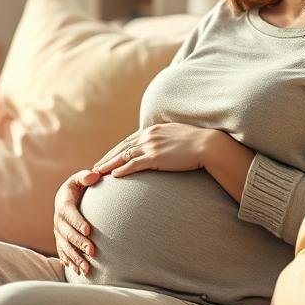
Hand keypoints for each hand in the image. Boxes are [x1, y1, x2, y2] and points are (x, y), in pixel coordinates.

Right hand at [53, 169, 101, 275]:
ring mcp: (58, 232)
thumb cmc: (77, 187)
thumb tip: (94, 174)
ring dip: (75, 258)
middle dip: (79, 243)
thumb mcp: (79, 179)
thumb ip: (86, 176)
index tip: (89, 230)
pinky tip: (79, 272)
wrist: (66, 199)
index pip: (69, 213)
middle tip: (92, 251)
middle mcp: (58, 219)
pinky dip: (70, 263)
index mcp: (63, 203)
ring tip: (87, 268)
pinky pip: (63, 253)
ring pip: (64, 247)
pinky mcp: (60, 241)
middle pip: (66, 233)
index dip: (77, 222)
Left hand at [92, 123, 213, 177]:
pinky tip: (114, 175)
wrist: (209, 145)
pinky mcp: (155, 157)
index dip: (116, 150)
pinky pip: (134, 164)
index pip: (129, 140)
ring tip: (98, 172)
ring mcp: (151, 145)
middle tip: (96, 166)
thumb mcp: (178, 136)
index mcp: (153, 129)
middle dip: (107, 157)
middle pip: (122, 147)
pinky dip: (122, 169)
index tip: (107, 157)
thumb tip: (164, 148)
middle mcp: (149, 135)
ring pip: (124, 156)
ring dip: (109, 164)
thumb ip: (167, 140)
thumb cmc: (197, 143)